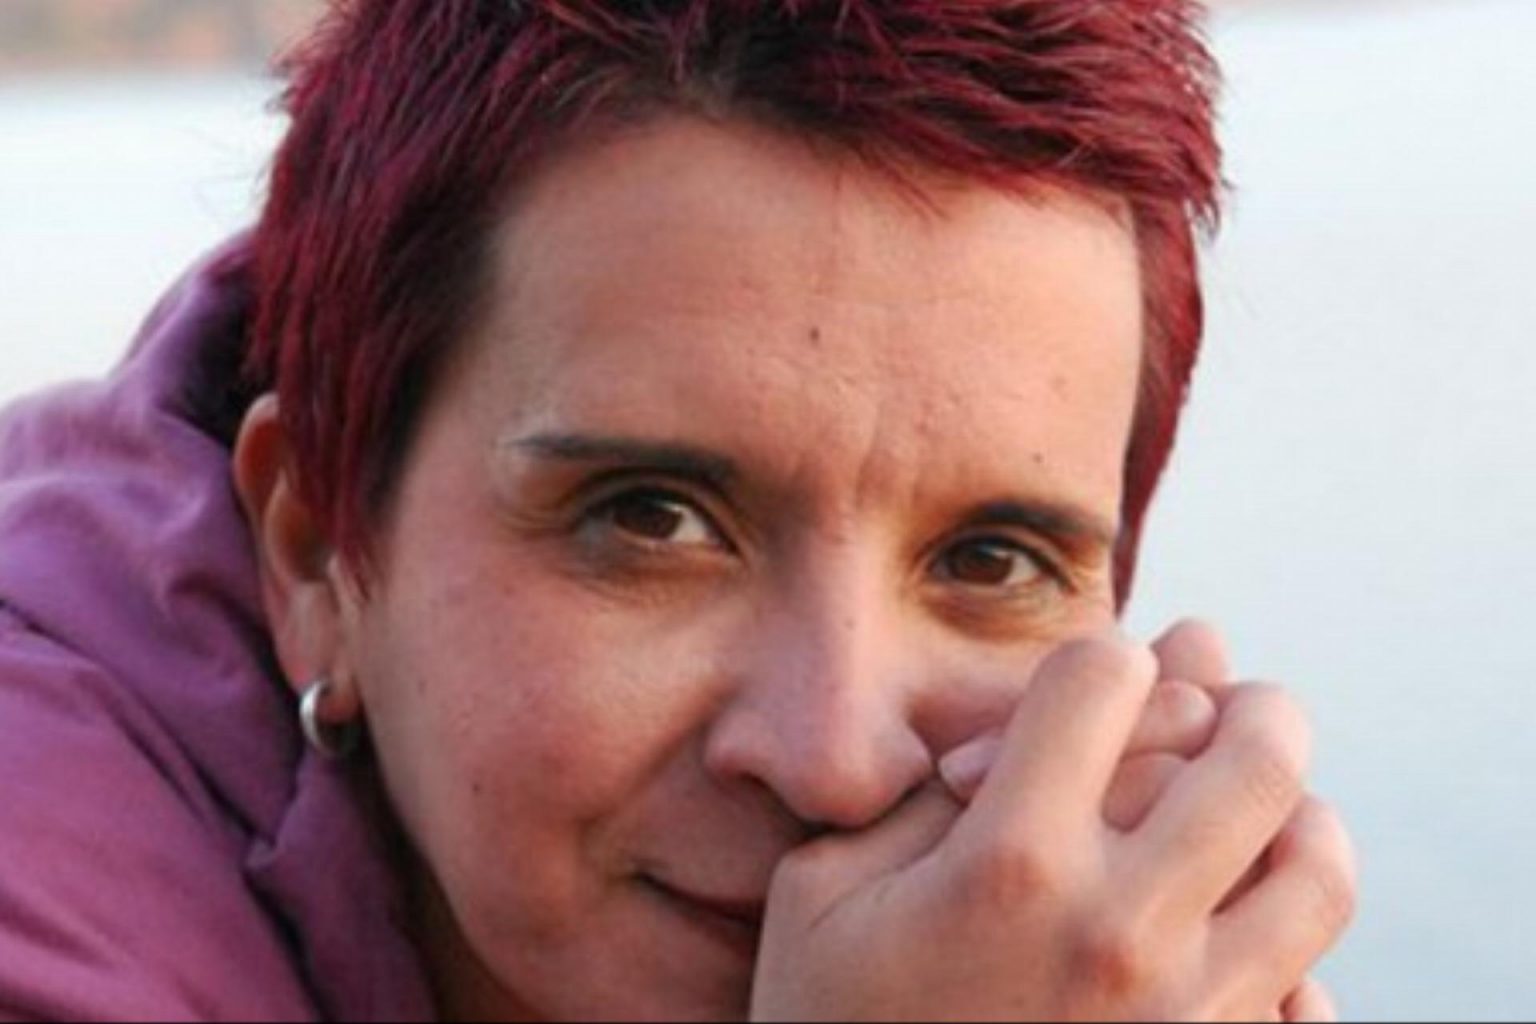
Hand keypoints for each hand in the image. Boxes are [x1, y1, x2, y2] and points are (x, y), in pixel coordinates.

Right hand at [751, 629, 1356, 1020]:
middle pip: (1251, 755)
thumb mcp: (826, 893)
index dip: (1108, 659)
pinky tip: (1247, 917)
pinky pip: (1312, 988)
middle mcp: (1116, 927)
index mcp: (1007, 862)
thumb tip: (1018, 730)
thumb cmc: (833, 1023)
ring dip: (1300, 812)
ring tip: (1264, 805)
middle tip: (1231, 700)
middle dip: (1247, 704)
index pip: (1107, 680)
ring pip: (1316, 869)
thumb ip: (919, 800)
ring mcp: (1184, 1011)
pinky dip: (1298, 937)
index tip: (1094, 688)